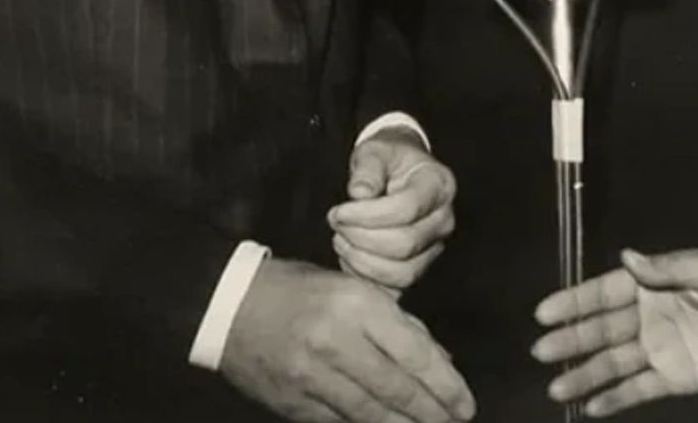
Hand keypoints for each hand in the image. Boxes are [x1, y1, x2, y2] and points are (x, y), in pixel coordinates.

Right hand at [220, 257, 473, 422]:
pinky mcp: (294, 405)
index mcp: (357, 304)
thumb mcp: (353, 288)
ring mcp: (313, 378)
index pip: (414, 352)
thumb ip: (397, 323)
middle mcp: (337, 342)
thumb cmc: (301, 290)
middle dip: (433, 413)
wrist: (231, 306)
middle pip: (397, 389)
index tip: (465, 403)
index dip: (445, 384)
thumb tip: (439, 361)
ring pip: (371, 414)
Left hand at [328, 129, 455, 293]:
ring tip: (341, 240)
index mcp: (439, 184)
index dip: (367, 215)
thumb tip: (359, 193)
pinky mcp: (420, 267)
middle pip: (405, 244)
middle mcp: (444, 219)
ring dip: (363, 262)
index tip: (338, 211)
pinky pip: (396, 287)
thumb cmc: (387, 159)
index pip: (407, 208)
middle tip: (336, 225)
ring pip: (403, 272)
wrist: (397, 171)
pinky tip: (350, 257)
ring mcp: (435, 246)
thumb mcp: (374, 150)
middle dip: (362, 239)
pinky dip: (367, 278)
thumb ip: (368, 168)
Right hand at [531, 248, 697, 416]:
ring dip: (584, 373)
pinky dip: (614, 398)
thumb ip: (665, 269)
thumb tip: (625, 257)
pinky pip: (639, 389)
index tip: (544, 313)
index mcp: (654, 282)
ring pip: (614, 362)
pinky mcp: (676, 378)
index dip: (575, 302)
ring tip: (555, 388)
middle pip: (602, 329)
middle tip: (540, 351)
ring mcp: (661, 348)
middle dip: (571, 339)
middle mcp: (649, 315)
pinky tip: (589, 406)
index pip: (605, 292)